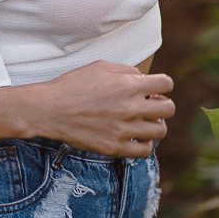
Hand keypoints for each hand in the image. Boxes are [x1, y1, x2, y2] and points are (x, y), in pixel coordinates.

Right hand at [25, 60, 174, 159]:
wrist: (49, 110)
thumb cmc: (72, 85)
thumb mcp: (100, 66)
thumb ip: (126, 71)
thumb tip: (144, 79)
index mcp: (128, 84)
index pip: (166, 84)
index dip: (162, 85)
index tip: (153, 89)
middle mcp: (130, 107)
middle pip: (169, 109)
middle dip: (162, 105)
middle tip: (149, 106)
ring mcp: (123, 129)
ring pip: (160, 131)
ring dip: (155, 125)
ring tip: (142, 123)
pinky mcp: (115, 147)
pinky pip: (145, 151)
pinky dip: (145, 144)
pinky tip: (135, 138)